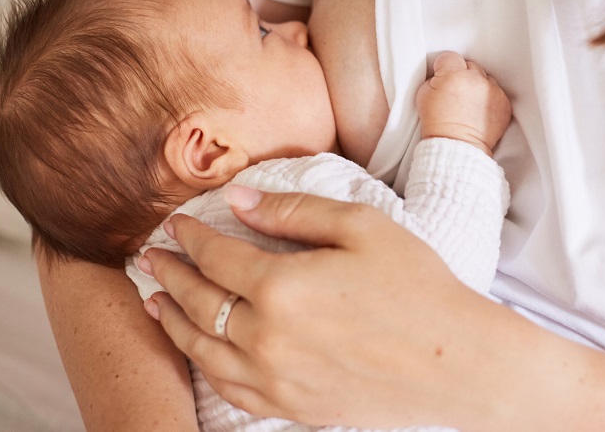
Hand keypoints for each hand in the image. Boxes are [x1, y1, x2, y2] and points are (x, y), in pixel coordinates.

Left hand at [139, 190, 526, 428]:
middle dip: (169, 275)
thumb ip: (295, 210)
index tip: (176, 223)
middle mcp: (266, 336)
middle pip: (199, 301)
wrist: (455, 361)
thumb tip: (240, 199)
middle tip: (148, 258)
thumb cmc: (417, 286)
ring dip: (171, 320)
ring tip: (153, 301)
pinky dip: (202, 365)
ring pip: (202, 348)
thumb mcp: (362, 226)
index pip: (216, 255)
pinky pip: (229, 387)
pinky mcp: (291, 406)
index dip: (191, 236)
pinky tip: (197, 350)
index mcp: (282, 285)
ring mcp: (275, 378)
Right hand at [416, 51, 511, 154]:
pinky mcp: (504, 102)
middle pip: (470, 65)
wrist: (456, 146)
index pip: (450, 57)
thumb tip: (442, 74)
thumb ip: (434, 78)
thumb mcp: (423, 95)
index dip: (444, 67)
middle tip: (456, 92)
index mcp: (453, 75)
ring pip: (485, 77)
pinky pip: (496, 92)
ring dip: (478, 85)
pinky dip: (489, 98)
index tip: (443, 77)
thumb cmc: (437, 123)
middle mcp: (475, 80)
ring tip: (469, 103)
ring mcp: (492, 91)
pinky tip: (479, 110)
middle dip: (463, 75)